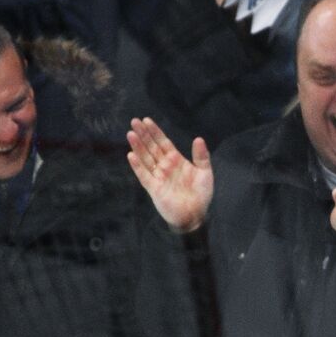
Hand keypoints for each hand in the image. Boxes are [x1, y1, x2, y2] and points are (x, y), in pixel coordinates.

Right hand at [127, 117, 211, 232]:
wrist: (195, 215)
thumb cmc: (201, 194)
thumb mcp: (205, 173)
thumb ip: (201, 156)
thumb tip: (198, 138)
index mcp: (176, 160)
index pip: (163, 142)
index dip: (155, 132)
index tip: (147, 120)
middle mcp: (165, 166)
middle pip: (152, 147)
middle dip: (143, 134)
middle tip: (134, 121)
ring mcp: (158, 176)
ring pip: (146, 158)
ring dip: (138, 146)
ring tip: (130, 134)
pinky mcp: (154, 188)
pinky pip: (144, 175)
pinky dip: (137, 166)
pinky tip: (131, 155)